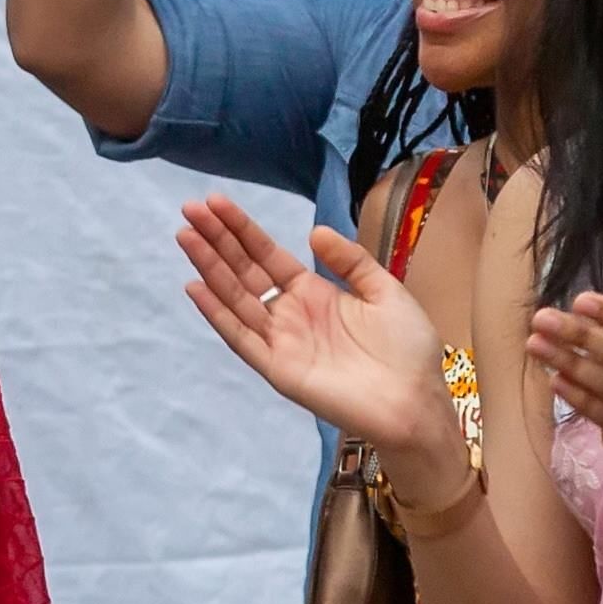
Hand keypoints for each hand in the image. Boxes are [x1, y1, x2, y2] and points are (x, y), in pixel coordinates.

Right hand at [176, 199, 466, 475]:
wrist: (416, 401)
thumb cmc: (407, 349)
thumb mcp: (385, 291)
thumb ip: (350, 261)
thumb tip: (314, 231)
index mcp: (313, 293)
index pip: (266, 255)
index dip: (241, 229)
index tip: (216, 202)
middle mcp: (289, 314)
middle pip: (243, 271)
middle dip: (216, 240)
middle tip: (189, 209)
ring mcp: (280, 341)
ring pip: (235, 298)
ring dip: (209, 267)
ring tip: (186, 236)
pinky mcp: (277, 368)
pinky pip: (241, 338)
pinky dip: (217, 314)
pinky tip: (196, 287)